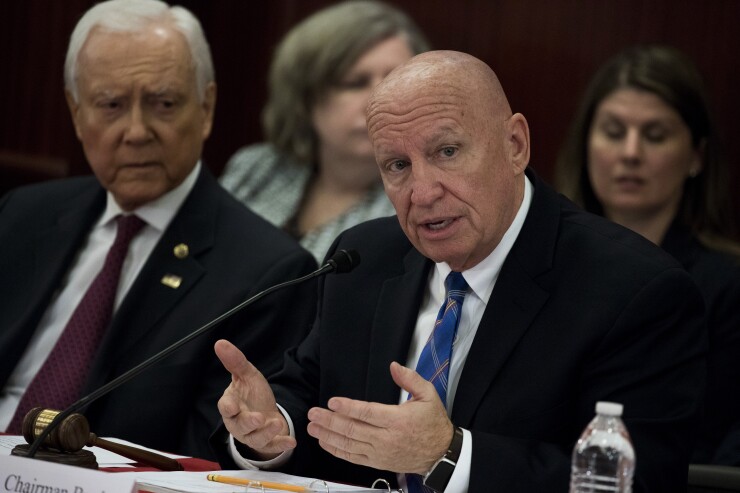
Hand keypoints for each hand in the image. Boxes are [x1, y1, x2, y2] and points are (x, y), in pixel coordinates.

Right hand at [215, 339, 295, 457]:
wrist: (265, 413)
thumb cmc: (251, 394)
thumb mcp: (246, 375)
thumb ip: (235, 361)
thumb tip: (220, 342)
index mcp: (231, 405)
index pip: (225, 407)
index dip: (228, 407)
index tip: (231, 406)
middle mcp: (239, 423)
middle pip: (240, 425)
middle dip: (249, 422)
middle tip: (259, 418)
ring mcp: (252, 435)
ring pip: (256, 437)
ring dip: (266, 433)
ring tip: (277, 423)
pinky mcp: (266, 443)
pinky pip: (272, 446)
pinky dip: (281, 444)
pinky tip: (291, 441)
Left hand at [306, 362, 453, 473]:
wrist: (440, 454)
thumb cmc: (433, 423)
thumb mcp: (428, 395)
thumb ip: (410, 379)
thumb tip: (394, 366)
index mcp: (397, 420)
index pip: (368, 413)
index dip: (348, 408)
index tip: (332, 402)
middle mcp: (386, 438)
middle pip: (352, 429)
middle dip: (330, 421)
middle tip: (314, 413)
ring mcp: (380, 452)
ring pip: (349, 444)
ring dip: (328, 435)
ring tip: (313, 427)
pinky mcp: (377, 462)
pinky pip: (352, 457)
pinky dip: (336, 450)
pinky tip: (325, 442)